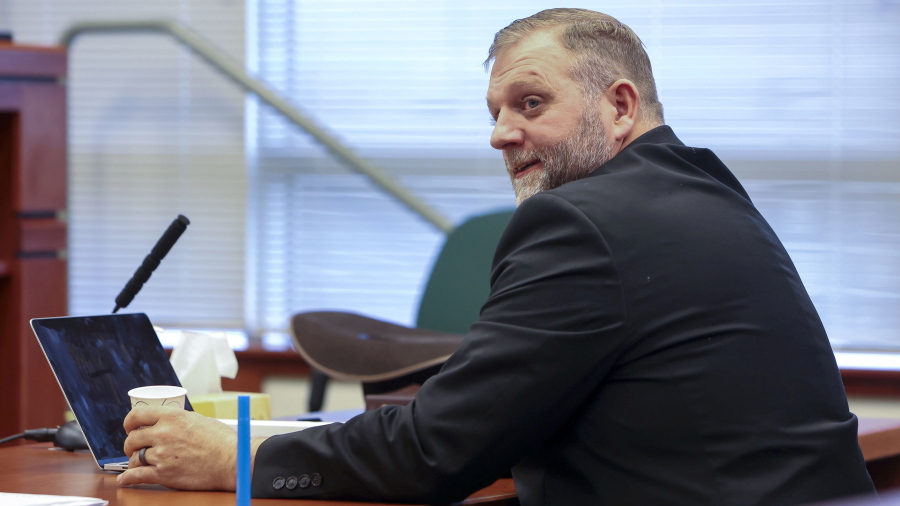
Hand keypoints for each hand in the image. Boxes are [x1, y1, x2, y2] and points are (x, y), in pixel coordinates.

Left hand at [117, 407, 240, 490]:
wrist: (232, 461)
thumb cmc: (221, 441)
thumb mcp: (198, 420)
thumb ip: (178, 421)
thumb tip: (165, 423)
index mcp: (172, 417)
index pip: (137, 415)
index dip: (129, 422)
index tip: (129, 427)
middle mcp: (164, 434)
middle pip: (132, 438)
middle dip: (131, 444)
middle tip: (135, 448)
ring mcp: (162, 455)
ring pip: (135, 458)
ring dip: (135, 461)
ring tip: (139, 462)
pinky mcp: (164, 474)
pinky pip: (137, 476)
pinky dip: (128, 478)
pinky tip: (125, 479)